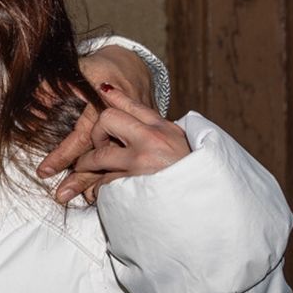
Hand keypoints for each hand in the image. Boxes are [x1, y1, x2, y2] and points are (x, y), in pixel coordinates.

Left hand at [36, 46, 156, 202]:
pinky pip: (128, 159)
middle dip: (81, 178)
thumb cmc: (101, 68)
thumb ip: (52, 88)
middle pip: (100, 155)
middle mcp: (122, 121)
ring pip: (116, 161)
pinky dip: (116, 176)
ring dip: (98, 181)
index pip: (81, 136)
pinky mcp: (142, 137)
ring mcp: (136, 131)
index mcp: (104, 104)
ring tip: (84, 199)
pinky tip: (103, 190)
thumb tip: (32, 105)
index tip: (45, 171)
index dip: (62, 154)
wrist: (134, 67)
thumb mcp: (78, 70)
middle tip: (61, 195)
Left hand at [66, 87, 190, 198]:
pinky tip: (100, 193)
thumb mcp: (180, 144)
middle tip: (98, 147)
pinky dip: (99, 189)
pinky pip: (102, 184)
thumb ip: (159, 132)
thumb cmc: (191, 176)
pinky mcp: (131, 186)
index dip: (114, 96)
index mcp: (165, 129)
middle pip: (107, 120)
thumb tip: (133, 121)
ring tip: (87, 171)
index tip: (102, 88)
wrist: (205, 203)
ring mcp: (140, 164)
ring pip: (98, 156)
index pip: (133, 105)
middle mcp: (151, 141)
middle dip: (96, 133)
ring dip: (89, 166)